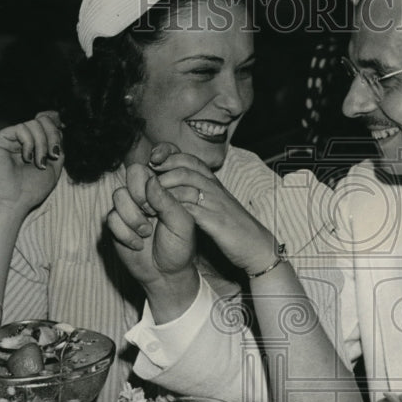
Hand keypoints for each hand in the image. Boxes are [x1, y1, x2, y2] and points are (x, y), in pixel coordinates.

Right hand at [0, 111, 64, 214]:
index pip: (48, 121)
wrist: (13, 202)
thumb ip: (57, 145)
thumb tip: (59, 123)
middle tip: (54, 156)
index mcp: (34, 143)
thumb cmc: (32, 188)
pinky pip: (22, 128)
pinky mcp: (0, 138)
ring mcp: (11, 138)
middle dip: (54, 136)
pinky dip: (30, 143)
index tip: (60, 143)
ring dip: (43, 144)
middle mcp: (22, 138)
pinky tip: (27, 159)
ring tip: (40, 164)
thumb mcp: (54, 165)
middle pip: (44, 120)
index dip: (56, 125)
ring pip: (35, 124)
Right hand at [107, 171, 200, 322]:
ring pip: (118, 197)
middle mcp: (142, 196)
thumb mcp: (182, 222)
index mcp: (161, 191)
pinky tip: (138, 244)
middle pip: (129, 177)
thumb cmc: (179, 245)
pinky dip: (126, 233)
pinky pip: (111, 219)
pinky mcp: (116, 225)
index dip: (151, 181)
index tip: (161, 202)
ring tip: (147, 233)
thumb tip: (151, 181)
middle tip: (152, 213)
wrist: (166, 273)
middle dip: (140, 196)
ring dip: (134, 218)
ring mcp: (127, 209)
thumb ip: (168, 200)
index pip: (150, 169)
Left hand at [145, 143, 278, 274]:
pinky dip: (172, 207)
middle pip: (186, 166)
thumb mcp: (216, 206)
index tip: (152, 159)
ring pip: (187, 183)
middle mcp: (215, 189)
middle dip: (163, 167)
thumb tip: (177, 186)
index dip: (170, 154)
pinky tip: (159, 212)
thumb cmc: (234, 228)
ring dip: (164, 186)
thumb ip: (200, 194)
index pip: (190, 159)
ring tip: (146, 194)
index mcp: (214, 184)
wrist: (257, 247)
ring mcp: (216, 204)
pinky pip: (191, 208)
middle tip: (144, 174)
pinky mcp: (215, 221)